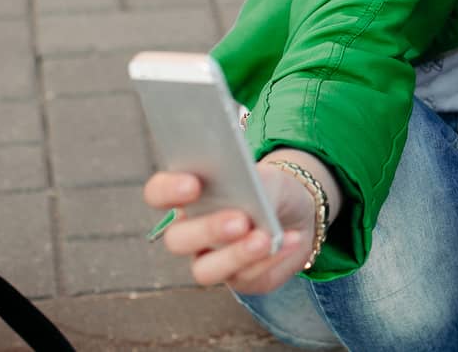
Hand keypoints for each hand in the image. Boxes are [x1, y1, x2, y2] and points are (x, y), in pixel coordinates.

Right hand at [142, 154, 335, 294]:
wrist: (299, 212)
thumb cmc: (270, 189)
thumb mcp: (266, 178)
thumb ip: (252, 184)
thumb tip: (248, 196)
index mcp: (187, 197)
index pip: (158, 193)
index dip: (168, 190)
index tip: (193, 185)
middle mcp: (191, 232)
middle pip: (177, 239)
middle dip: (208, 230)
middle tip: (239, 221)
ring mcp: (211, 260)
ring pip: (205, 271)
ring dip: (236, 255)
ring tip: (266, 239)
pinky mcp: (237, 280)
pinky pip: (245, 278)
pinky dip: (272, 258)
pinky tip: (291, 240)